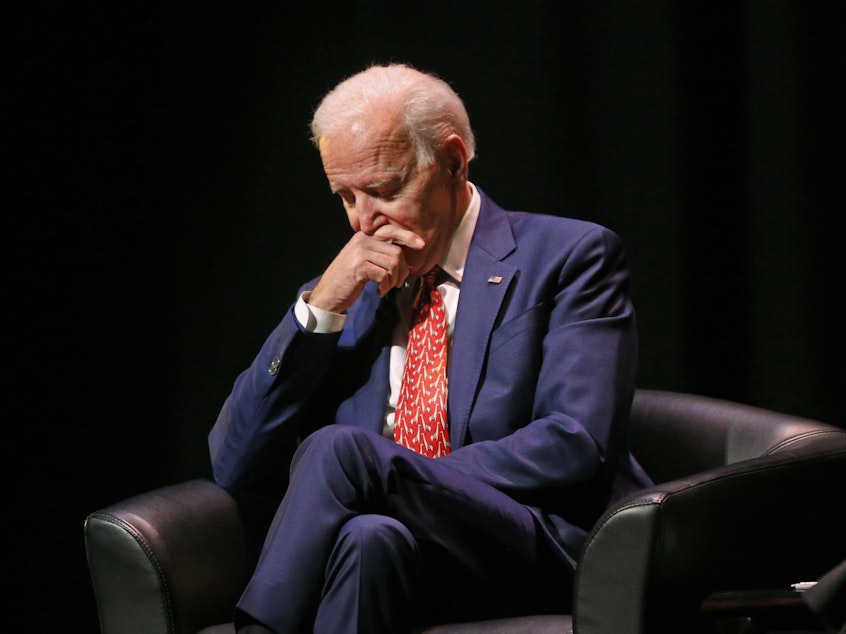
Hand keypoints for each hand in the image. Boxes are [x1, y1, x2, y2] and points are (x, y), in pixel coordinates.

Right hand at [308, 224, 424, 312]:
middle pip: (397, 252)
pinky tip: (379, 291)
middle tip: (399, 282)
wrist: (327, 294)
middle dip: (403, 270)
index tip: (421, 244)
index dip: (408, 236)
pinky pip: (385, 275)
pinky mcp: (359, 267)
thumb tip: (407, 261)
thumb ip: (380, 255)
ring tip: (386, 288)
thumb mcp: (362, 261)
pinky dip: (386, 287)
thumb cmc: (348, 280)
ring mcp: (360, 253)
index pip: (390, 230)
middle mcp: (362, 241)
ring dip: (394, 281)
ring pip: (393, 264)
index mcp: (363, 237)